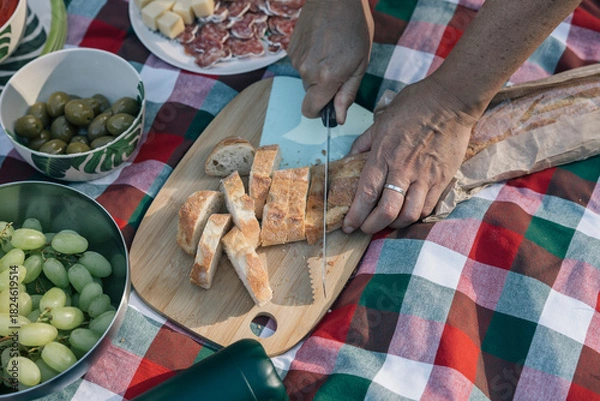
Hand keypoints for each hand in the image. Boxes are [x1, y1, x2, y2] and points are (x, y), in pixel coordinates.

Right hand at [288, 0, 372, 123]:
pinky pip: (300, 64)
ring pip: (305, 78)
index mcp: (325, 78)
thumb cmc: (354, 27)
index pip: (310, 110)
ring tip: (331, 51)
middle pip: (310, 94)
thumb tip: (338, 117)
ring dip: (317, 72)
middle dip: (323, 88)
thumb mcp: (360, 64)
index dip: (320, 111)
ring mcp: (296, 59)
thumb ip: (348, 94)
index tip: (330, 104)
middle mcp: (306, 71)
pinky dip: (310, 59)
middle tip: (339, 67)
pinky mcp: (291, 49)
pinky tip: (322, 44)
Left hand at [342, 76, 479, 233]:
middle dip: (373, 226)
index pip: (366, 193)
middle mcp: (404, 169)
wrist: (451, 101)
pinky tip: (408, 212)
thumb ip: (364, 143)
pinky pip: (428, 207)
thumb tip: (349, 158)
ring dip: (395, 224)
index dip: (356, 214)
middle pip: (387, 210)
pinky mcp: (443, 178)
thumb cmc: (415, 106)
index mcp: (384, 154)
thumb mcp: (381, 121)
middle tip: (366, 228)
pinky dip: (416, 215)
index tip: (348, 225)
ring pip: (409, 214)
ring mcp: (425, 176)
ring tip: (387, 222)